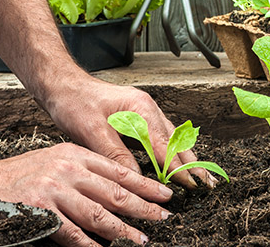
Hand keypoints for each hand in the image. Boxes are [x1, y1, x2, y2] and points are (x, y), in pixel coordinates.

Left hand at [0, 0, 216, 188]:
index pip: (165, 145)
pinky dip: (173, 150)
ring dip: (185, 157)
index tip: (191, 184)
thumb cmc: (74, 102)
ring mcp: (144, 111)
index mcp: (140, 109)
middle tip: (208, 183)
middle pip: (176, 140)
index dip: (178, 167)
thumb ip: (115, 154)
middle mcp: (147, 108)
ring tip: (201, 175)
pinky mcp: (137, 116)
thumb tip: (134, 177)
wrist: (62, 83)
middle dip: (192, 162)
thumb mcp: (91, 130)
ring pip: (172, 137)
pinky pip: (162, 135)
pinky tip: (178, 161)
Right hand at [0, 141, 171, 245]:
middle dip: (143, 206)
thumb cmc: (20, 175)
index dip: (144, 184)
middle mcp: (67, 169)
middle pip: (114, 191)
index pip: (118, 170)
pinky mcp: (40, 211)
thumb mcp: (56, 160)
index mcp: (74, 154)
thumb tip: (117, 191)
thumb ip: (84, 172)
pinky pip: (72, 233)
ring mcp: (54, 190)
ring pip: (98, 214)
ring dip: (123, 230)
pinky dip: (90, 245)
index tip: (164, 194)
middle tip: (164, 217)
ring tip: (142, 239)